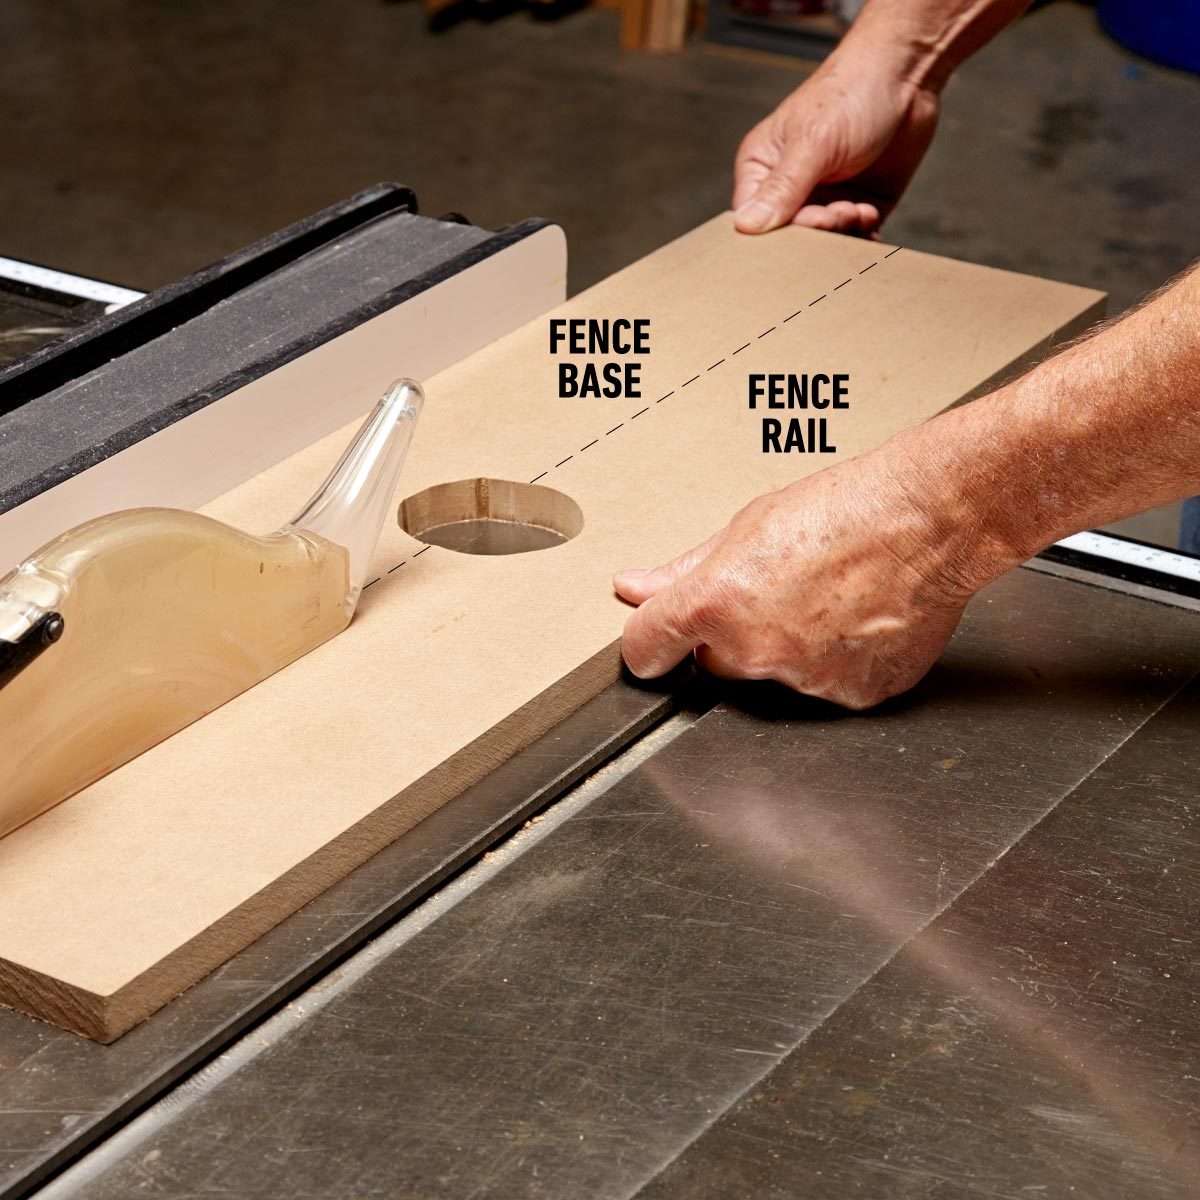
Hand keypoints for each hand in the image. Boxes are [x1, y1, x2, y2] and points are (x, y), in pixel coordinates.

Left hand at [613, 444, 986, 708]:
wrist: (930, 520)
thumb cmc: (846, 510)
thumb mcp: (748, 527)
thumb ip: (683, 571)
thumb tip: (635, 588)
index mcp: (716, 604)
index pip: (645, 650)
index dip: (647, 645)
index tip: (654, 643)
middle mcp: (756, 651)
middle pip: (715, 664)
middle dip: (731, 638)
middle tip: (776, 593)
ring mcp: (807, 681)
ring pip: (774, 676)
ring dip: (788, 647)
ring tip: (828, 596)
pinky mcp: (855, 695)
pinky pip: (827, 686)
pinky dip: (836, 661)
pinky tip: (857, 618)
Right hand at [733, 50, 939, 236]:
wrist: (907, 75)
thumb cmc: (851, 93)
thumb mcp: (812, 141)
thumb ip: (781, 188)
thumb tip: (745, 227)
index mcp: (762, 167)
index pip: (754, 218)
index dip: (778, 230)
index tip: (807, 220)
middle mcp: (791, 188)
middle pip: (790, 235)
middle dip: (816, 231)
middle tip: (839, 213)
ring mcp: (825, 198)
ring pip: (823, 241)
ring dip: (842, 234)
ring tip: (860, 210)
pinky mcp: (858, 205)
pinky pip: (854, 238)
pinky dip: (862, 238)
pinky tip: (870, 218)